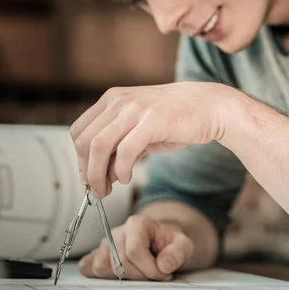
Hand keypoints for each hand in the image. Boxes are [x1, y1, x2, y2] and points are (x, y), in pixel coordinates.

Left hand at [71, 82, 231, 197]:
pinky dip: (122, 170)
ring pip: (99, 147)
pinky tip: (127, 178)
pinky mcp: (152, 121)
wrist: (209, 106)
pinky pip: (125, 151)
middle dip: (87, 171)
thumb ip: (119, 147)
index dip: (79, 159)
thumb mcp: (140, 129)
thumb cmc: (176, 119)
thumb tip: (101, 175)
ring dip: (98, 175)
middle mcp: (118, 101)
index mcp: (112, 99)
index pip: (79, 131)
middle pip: (84, 141)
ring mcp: (135, 109)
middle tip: (97, 190)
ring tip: (107, 189)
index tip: (88, 177)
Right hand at [78, 215, 194, 280]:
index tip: (163, 273)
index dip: (150, 268)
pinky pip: (87, 267)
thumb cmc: (169, 244)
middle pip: (119, 262)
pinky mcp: (96, 256)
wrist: (160, 244)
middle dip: (140, 276)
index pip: (134, 251)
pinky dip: (100, 276)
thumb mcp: (183, 245)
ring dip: (123, 278)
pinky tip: (120, 276)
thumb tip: (164, 265)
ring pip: (102, 267)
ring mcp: (104, 244)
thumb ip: (178, 253)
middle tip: (154, 275)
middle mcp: (117, 232)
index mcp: (137, 224)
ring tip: (139, 274)